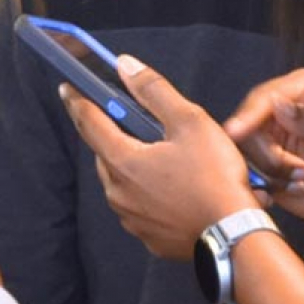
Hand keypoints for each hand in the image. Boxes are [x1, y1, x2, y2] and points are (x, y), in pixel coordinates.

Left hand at [61, 57, 259, 259]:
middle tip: (137, 124)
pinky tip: (176, 188)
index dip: (78, 101)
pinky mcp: (148, 236)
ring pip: (122, 182)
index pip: (88, 123)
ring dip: (135, 166)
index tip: (68, 89)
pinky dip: (151, 194)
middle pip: (105, 153)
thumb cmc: (215, 179)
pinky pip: (140, 207)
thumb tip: (125, 66)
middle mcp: (118, 193)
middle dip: (115, 135)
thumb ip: (154, 91)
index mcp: (122, 161)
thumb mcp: (190, 122)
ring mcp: (131, 218)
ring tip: (166, 158)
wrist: (235, 238)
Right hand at [225, 70, 303, 231]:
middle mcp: (280, 113)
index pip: (265, 97)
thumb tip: (278, 106)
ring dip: (272, 174)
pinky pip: (248, 177)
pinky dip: (264, 188)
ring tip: (303, 182)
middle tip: (301, 171)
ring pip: (244, 155)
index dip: (248, 115)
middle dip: (270, 155)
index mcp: (302, 92)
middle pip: (247, 128)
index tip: (236, 131)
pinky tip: (291, 191)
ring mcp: (270, 142)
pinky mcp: (264, 170)